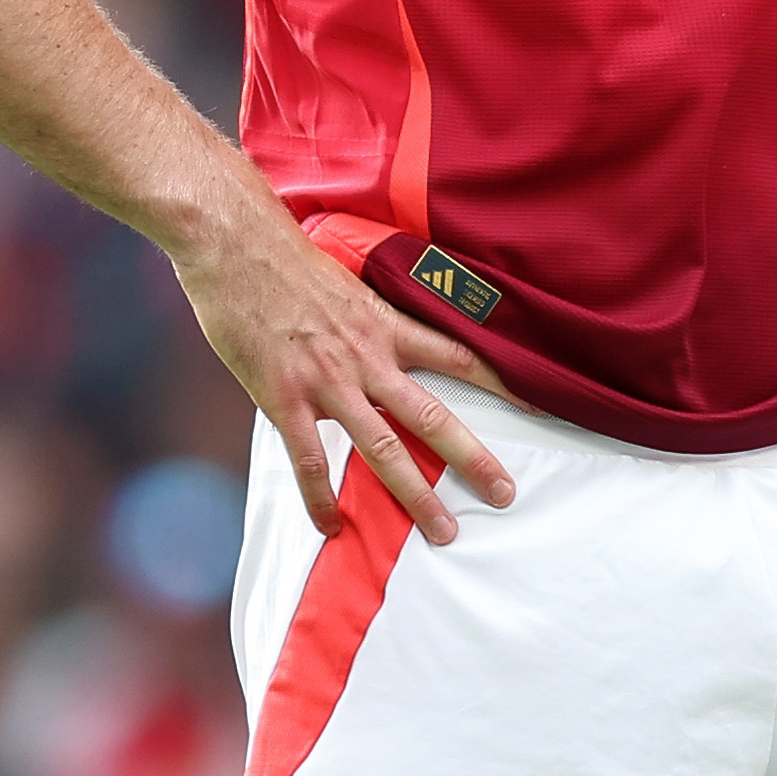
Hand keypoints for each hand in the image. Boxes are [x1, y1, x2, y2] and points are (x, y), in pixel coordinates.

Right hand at [174, 201, 516, 546]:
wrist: (236, 245)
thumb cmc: (287, 257)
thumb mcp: (348, 283)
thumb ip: (369, 320)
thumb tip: (386, 341)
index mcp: (386, 325)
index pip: (460, 356)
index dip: (502, 382)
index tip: (540, 406)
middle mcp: (367, 358)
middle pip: (432, 417)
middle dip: (472, 459)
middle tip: (505, 493)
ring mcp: (327, 382)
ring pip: (382, 449)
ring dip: (415, 494)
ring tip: (443, 530)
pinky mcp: (283, 398)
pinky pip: (310, 459)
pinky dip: (321, 498)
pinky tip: (332, 526)